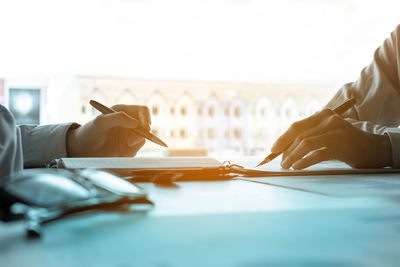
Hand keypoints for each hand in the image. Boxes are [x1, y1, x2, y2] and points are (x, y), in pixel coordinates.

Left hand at [67, 105, 150, 156]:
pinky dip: (131, 152)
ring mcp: (130, 135)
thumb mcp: (101, 122)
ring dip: (135, 144)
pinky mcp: (129, 147)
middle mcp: (129, 122)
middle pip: (147, 126)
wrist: (82, 151)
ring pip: (143, 138)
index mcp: (123, 111)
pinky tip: (119, 153)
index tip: (145, 128)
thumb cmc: (89, 132)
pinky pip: (137, 149)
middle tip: (130, 143)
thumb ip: (118, 118)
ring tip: (121, 147)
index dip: (146, 118)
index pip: (143, 111)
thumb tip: (136, 122)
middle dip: (142, 134)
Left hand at [271, 109, 391, 168]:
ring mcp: (335, 132)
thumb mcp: (327, 132)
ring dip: (292, 156)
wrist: (372, 148)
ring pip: (305, 143)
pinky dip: (304, 161)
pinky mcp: (341, 146)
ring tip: (286, 166)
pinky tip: (297, 167)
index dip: (282, 139)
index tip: (273, 150)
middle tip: (280, 161)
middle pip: (299, 134)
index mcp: (323, 114)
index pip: (296, 126)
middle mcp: (329, 120)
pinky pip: (317, 154)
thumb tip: (282, 148)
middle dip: (285, 149)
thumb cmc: (344, 142)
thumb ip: (309, 135)